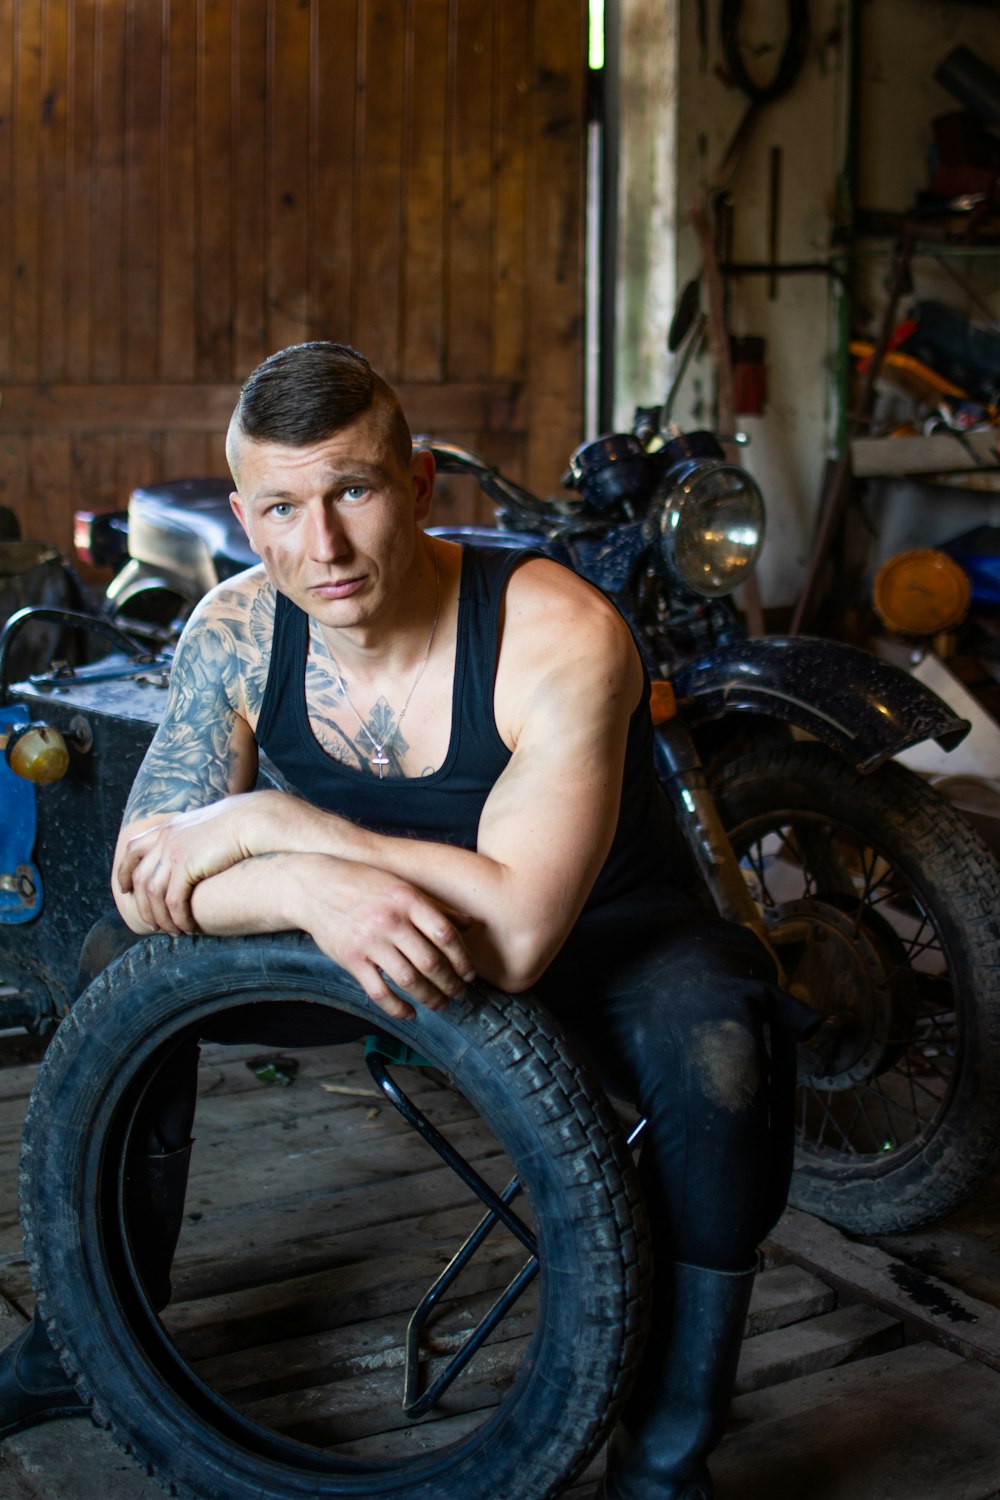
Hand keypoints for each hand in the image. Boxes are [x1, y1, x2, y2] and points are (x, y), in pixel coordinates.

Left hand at [117, 795, 265, 934]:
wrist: (251, 820)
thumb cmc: (238, 825)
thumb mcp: (205, 827)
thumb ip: (192, 838)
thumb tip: (194, 850)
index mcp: (167, 828)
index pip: (133, 849)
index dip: (124, 871)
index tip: (125, 890)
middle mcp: (165, 839)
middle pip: (139, 877)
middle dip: (141, 905)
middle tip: (149, 924)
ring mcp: (173, 852)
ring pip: (153, 894)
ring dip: (160, 917)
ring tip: (172, 932)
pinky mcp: (185, 866)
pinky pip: (173, 900)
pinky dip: (178, 917)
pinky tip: (187, 927)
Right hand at [289, 856, 476, 1019]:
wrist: (314, 885)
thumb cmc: (364, 883)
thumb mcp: (402, 886)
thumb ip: (435, 906)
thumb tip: (470, 924)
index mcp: (407, 900)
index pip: (445, 935)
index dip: (463, 959)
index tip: (470, 974)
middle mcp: (390, 921)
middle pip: (431, 961)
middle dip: (451, 984)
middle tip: (460, 994)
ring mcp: (369, 941)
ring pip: (408, 980)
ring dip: (430, 998)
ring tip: (441, 1005)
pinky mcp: (351, 959)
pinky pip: (378, 992)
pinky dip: (397, 1008)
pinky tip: (410, 1013)